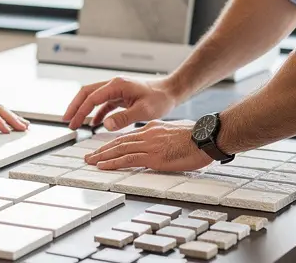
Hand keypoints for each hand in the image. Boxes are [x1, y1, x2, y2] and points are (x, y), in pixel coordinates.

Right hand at [62, 76, 177, 130]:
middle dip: (75, 107)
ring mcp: (116, 89)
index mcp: (117, 85)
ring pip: (93, 98)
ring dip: (83, 110)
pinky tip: (94, 124)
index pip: (91, 98)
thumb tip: (105, 125)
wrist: (171, 91)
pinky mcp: (120, 95)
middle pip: (87, 93)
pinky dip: (96, 113)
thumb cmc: (160, 98)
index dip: (79, 110)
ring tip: (75, 123)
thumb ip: (124, 118)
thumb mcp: (143, 110)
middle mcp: (114, 85)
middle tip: (66, 120)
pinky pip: (103, 103)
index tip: (72, 121)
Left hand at [84, 120, 212, 171]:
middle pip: (119, 142)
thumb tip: (164, 147)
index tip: (104, 149)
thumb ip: (166, 140)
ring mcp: (149, 145)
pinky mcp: (153, 156)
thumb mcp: (178, 134)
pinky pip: (128, 159)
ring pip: (119, 149)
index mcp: (153, 129)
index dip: (114, 144)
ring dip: (102, 156)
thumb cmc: (199, 138)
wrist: (207, 137)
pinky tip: (102, 166)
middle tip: (89, 156)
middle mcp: (148, 135)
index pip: (129, 137)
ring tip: (90, 161)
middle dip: (103, 150)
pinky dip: (113, 162)